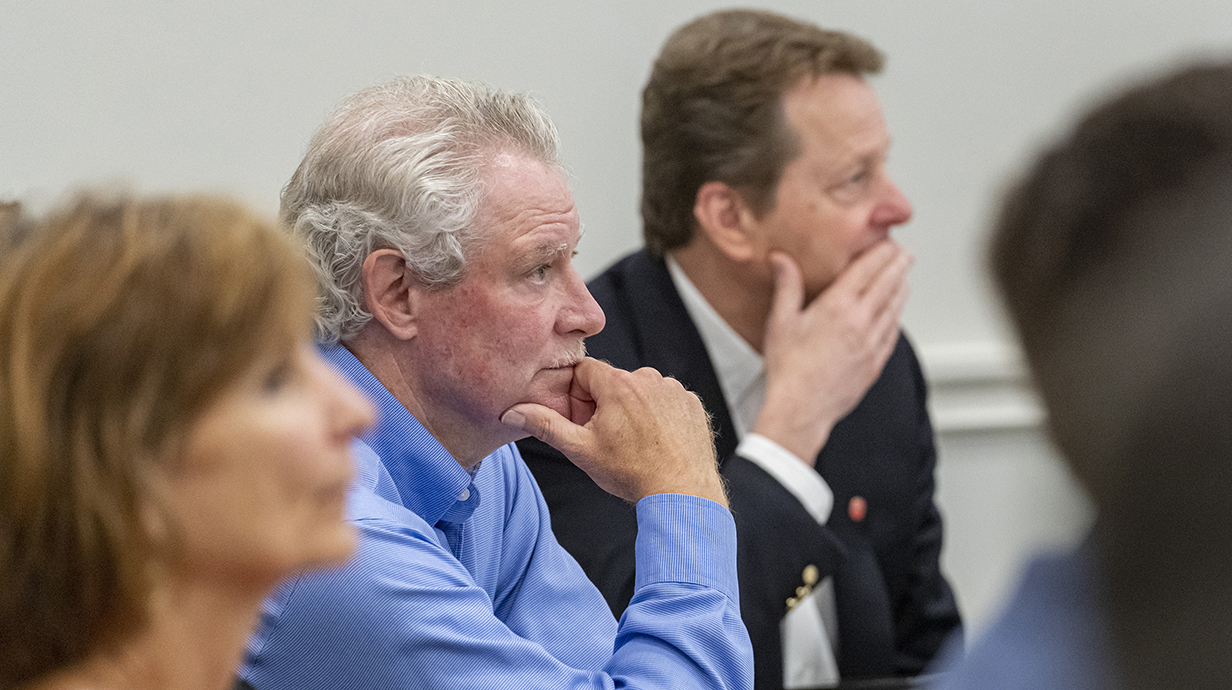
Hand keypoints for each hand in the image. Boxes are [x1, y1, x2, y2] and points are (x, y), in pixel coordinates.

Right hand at [500, 358, 726, 506]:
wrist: (681, 493)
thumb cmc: (633, 473)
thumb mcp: (580, 449)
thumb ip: (545, 425)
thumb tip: (513, 412)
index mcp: (618, 384)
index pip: (585, 371)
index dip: (579, 394)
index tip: (584, 418)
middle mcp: (648, 378)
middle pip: (614, 382)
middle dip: (606, 403)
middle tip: (608, 437)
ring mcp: (674, 390)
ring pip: (642, 391)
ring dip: (635, 408)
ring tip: (636, 442)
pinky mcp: (692, 403)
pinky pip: (668, 400)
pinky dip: (660, 415)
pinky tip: (657, 440)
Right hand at [753, 242, 911, 462]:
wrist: (801, 409)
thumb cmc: (789, 369)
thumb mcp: (781, 321)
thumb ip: (787, 285)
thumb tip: (782, 260)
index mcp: (838, 306)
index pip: (868, 268)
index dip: (882, 252)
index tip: (888, 242)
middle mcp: (861, 321)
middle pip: (889, 283)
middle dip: (899, 265)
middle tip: (904, 254)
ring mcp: (872, 343)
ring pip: (896, 307)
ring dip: (902, 288)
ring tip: (903, 278)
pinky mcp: (876, 362)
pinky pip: (893, 332)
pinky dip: (897, 316)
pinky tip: (895, 314)